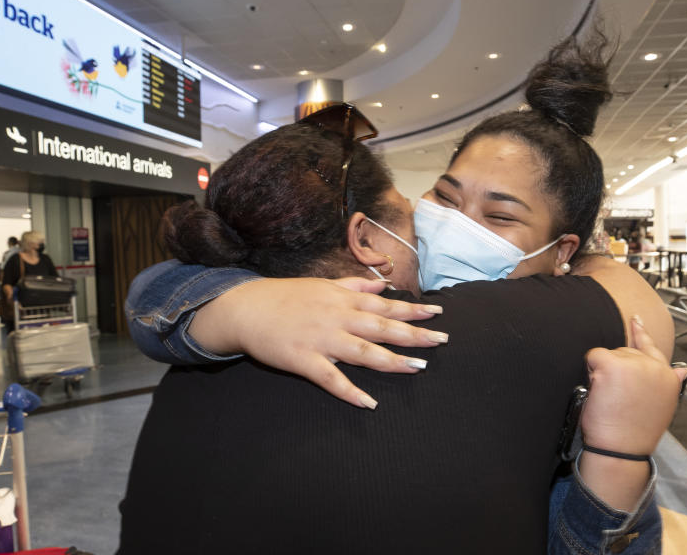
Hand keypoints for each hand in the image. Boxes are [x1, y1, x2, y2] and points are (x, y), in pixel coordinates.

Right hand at [189, 277, 446, 408]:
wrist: (245, 309)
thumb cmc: (284, 296)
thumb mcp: (322, 284)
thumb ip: (353, 285)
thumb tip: (382, 284)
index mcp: (342, 299)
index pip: (384, 305)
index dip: (412, 310)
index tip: (437, 314)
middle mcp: (337, 317)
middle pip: (382, 327)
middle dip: (413, 334)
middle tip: (441, 341)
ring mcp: (321, 340)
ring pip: (363, 352)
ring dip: (392, 361)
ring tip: (417, 367)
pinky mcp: (303, 361)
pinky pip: (331, 379)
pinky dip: (350, 392)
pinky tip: (368, 403)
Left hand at [577, 316, 686, 510]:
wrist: (622, 448)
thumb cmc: (634, 432)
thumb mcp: (660, 405)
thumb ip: (666, 381)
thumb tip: (683, 369)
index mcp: (668, 376)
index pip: (652, 347)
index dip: (641, 332)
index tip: (636, 319)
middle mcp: (654, 366)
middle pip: (622, 352)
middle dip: (613, 369)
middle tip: (615, 397)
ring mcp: (634, 364)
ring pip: (607, 356)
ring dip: (602, 373)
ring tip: (610, 399)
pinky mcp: (613, 364)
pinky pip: (593, 356)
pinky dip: (591, 370)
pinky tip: (599, 390)